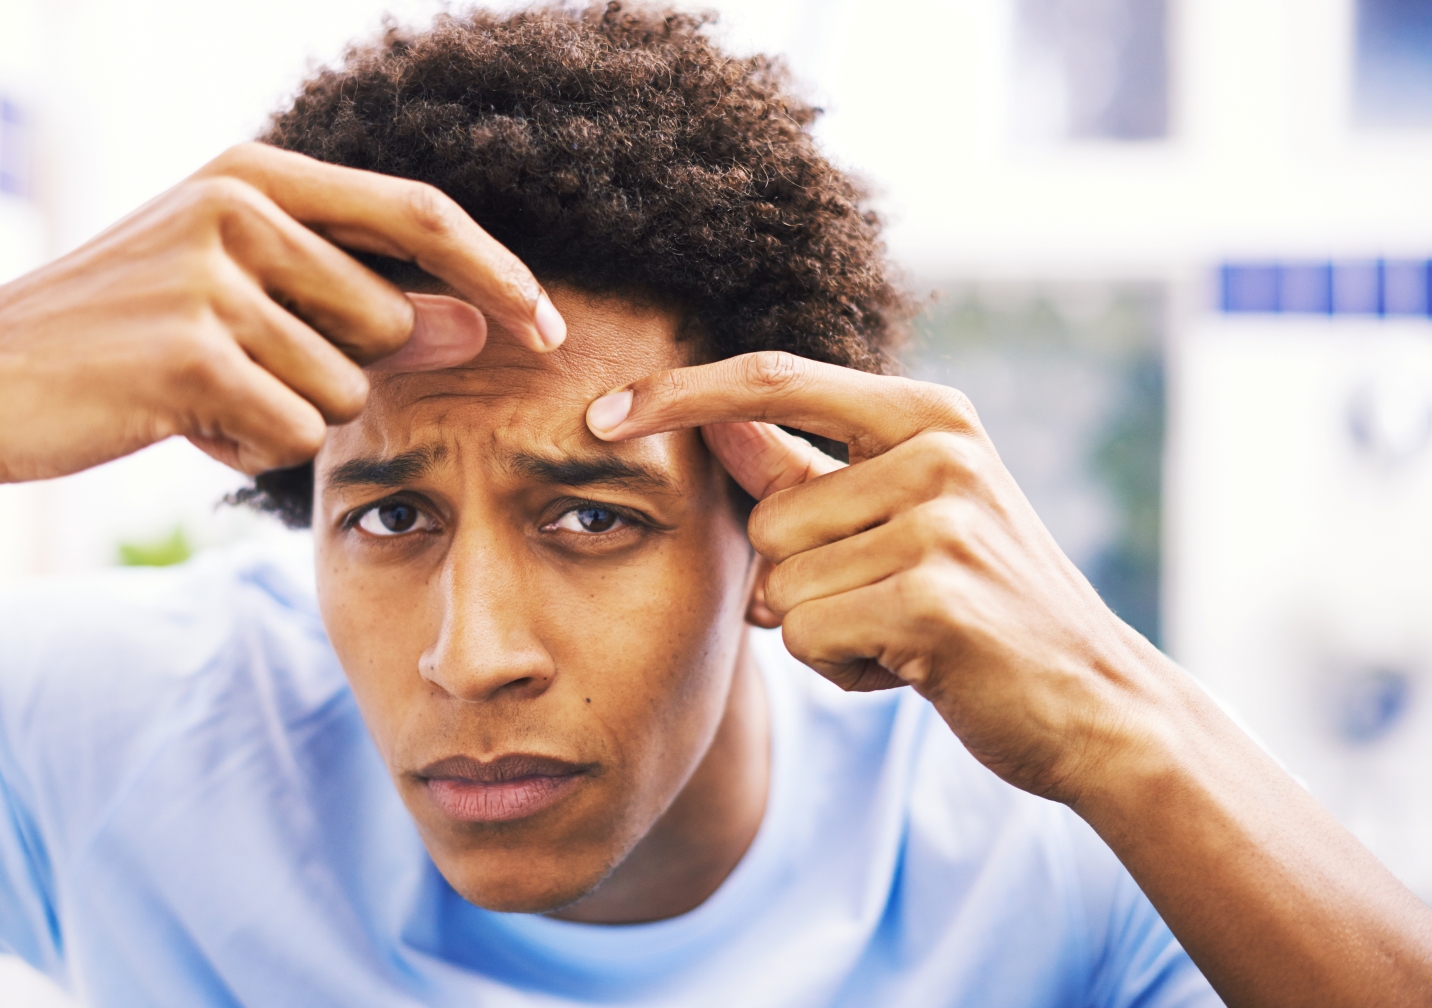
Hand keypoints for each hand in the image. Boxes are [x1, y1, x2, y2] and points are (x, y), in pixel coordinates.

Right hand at [0, 142, 564, 522]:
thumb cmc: (123, 335)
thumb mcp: (238, 296)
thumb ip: (358, 302)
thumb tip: (481, 329)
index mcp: (257, 175)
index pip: (420, 213)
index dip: (499, 273)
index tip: (554, 329)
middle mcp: (240, 204)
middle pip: (390, 325)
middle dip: (339, 374)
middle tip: (239, 369)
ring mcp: (213, 273)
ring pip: (344, 389)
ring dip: (285, 415)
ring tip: (197, 393)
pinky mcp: (192, 349)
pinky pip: (292, 431)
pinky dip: (247, 447)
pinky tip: (178, 422)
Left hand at [590, 351, 1431, 1007]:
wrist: (1093, 704)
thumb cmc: (980, 610)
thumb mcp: (900, 522)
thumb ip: (807, 473)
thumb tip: (717, 427)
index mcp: (928, 414)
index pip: (773, 379)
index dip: (678, 395)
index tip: (601, 413)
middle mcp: (939, 449)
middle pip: (764, 516)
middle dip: (795, 581)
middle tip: (884, 605)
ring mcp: (943, 517)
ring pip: (781, 584)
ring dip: (823, 630)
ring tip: (906, 635)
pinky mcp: (934, 594)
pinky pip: (809, 637)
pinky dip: (843, 670)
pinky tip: (916, 669)